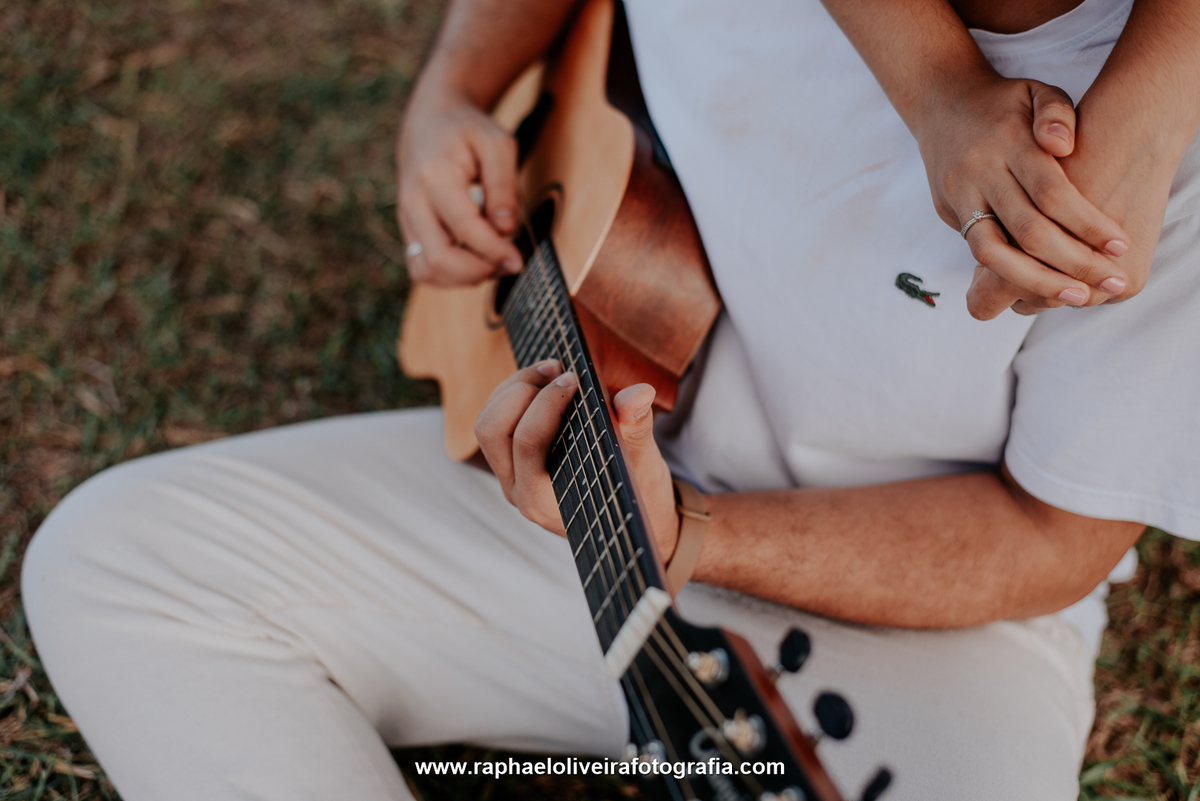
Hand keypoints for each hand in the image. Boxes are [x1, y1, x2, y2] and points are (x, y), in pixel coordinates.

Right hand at [396, 88, 524, 284]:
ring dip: (464, 278)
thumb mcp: (498, 144)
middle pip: (439, 259)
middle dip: (479, 271)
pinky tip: (474, 261)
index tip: (518, 259)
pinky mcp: (408, 231)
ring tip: (492, 261)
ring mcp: (406, 219)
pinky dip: (449, 276)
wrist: (430, 121)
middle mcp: (413, 201)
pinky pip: (422, 269)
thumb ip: (504, 186)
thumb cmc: (467, 131)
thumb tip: (506, 229)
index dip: (494, 250)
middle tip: (508, 263)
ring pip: (427, 271)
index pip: (464, 228)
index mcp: (435, 176)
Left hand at [474, 360, 680, 561]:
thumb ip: (636, 427)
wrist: (629, 518)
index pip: (528, 444)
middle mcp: (521, 493)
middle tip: (559, 371)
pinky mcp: (509, 465)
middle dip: (522, 391)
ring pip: (486, 425)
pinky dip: (511, 395)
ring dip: (513, 389)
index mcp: (547, 501)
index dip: (547, 402)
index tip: (576, 379)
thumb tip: (638, 394)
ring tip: (551, 371)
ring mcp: (511, 479)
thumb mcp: (643, 462)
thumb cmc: (637, 491)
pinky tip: (543, 382)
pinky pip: (492, 424)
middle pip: (492, 430)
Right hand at [913, 76, 1132, 317]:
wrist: (939, 103)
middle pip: (1026, 230)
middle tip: (1111, 282)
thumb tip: (1064, 145)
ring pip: (992, 253)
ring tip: (1076, 296)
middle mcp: (979, 172)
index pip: (1051, 192)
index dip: (1087, 223)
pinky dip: (1011, 272)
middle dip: (1072, 262)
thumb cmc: (1004, 103)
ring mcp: (958, 195)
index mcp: (1007, 142)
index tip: (1120, 246)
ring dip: (1036, 281)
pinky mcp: (947, 212)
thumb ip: (1056, 113)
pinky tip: (1044, 284)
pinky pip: (979, 251)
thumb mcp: (1036, 92)